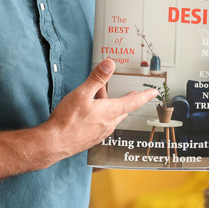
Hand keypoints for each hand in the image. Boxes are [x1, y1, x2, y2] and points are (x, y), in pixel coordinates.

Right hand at [40, 59, 156, 159]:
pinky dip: (100, 116)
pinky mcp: (92, 139)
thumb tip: (109, 64)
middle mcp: (109, 124)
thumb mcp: (82, 93)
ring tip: (96, 97)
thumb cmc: (67, 120)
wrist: (54, 143)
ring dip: (107, 106)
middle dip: (123, 99)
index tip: (154, 92)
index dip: (144, 95)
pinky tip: (88, 113)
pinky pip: (102, 124)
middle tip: (125, 92)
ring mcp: (101, 133)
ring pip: (111, 117)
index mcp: (110, 112)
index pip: (133, 102)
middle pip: (122, 109)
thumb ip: (97, 78)